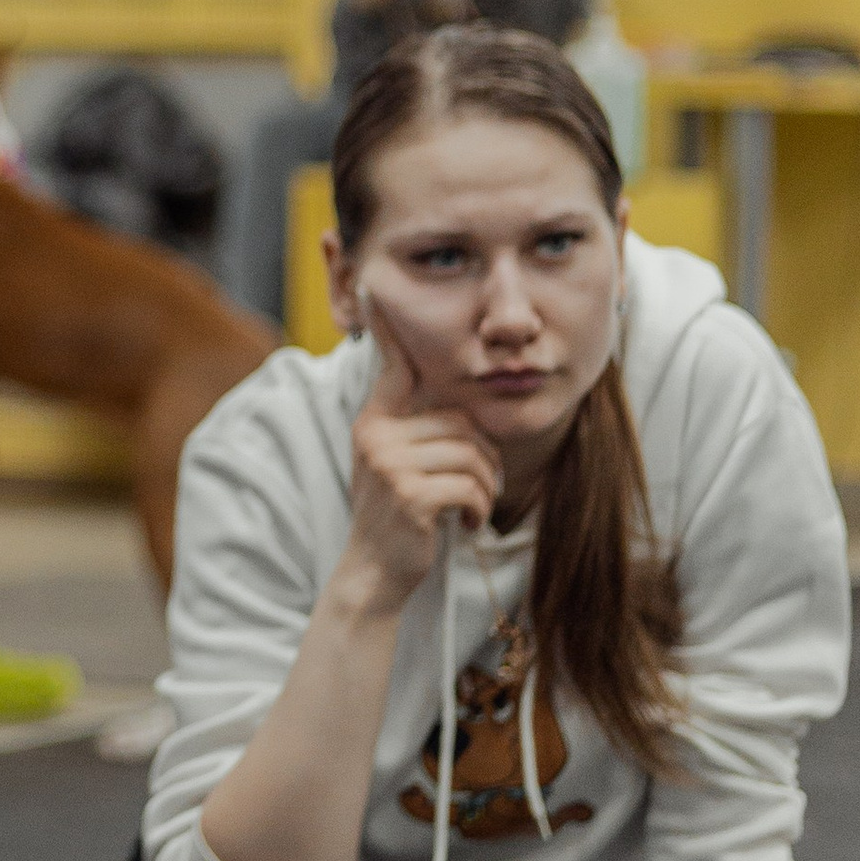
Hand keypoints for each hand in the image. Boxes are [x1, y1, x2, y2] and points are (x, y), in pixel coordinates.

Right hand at [339, 310, 498, 605]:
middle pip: (462, 422)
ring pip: (472, 455)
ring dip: (485, 489)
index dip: (387, 327)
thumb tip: (448, 398)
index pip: (392, 366)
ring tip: (468, 509)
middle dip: (483, 459)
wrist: (374, 574)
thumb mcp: (397, 463)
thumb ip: (415, 427)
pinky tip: (463, 526)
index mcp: (376, 420)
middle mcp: (376, 433)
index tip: (376, 286)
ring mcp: (389, 463)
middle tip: (474, 491)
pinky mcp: (408, 493)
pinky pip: (470, 485)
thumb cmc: (397, 516)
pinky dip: (478, 510)